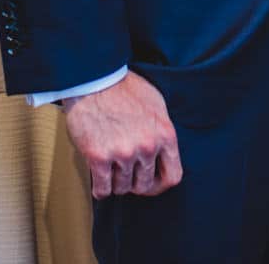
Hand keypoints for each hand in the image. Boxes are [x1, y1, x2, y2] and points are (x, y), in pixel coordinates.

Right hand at [63, 73, 180, 198]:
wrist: (95, 79)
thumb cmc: (125, 88)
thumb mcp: (157, 105)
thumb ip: (161, 131)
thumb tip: (162, 151)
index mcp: (165, 134)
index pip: (173, 176)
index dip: (161, 185)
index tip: (151, 183)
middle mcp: (147, 147)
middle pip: (145, 185)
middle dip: (135, 183)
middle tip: (126, 174)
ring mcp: (123, 153)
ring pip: (123, 187)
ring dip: (116, 183)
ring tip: (111, 171)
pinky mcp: (99, 157)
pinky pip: (103, 189)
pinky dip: (101, 189)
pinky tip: (99, 180)